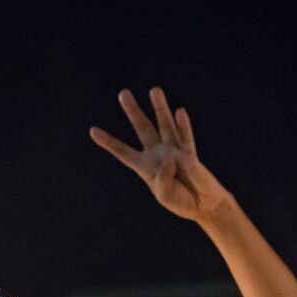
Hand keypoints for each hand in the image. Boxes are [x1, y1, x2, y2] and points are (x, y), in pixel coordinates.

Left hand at [90, 88, 230, 221]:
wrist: (203, 205)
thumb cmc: (182, 202)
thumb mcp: (165, 196)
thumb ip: (163, 180)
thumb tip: (169, 158)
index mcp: (146, 167)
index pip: (124, 152)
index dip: (109, 142)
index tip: (93, 131)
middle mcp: (158, 154)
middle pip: (143, 128)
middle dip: (133, 111)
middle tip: (123, 93)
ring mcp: (174, 151)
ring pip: (165, 125)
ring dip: (160, 108)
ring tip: (154, 90)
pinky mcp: (190, 154)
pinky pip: (185, 137)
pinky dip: (183, 125)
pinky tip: (179, 111)